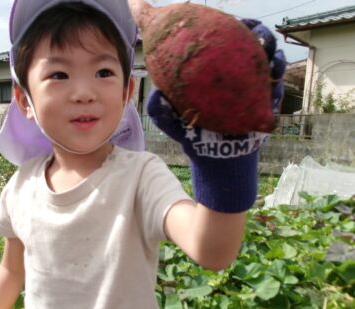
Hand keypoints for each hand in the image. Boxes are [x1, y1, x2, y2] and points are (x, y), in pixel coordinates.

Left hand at [146, 20, 283, 212]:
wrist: (215, 160)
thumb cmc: (193, 138)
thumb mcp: (174, 123)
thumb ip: (162, 110)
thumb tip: (155, 95)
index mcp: (213, 77)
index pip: (222, 46)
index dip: (225, 31)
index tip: (223, 23)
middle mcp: (234, 78)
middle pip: (249, 46)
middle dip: (254, 32)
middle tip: (250, 30)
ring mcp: (253, 88)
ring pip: (267, 59)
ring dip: (269, 48)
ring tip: (265, 45)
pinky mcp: (266, 101)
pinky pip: (276, 83)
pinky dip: (277, 72)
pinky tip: (273, 68)